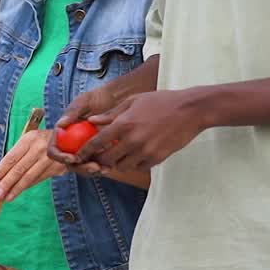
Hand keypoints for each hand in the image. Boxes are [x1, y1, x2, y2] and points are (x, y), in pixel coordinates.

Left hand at [0, 130, 66, 200]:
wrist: (70, 140)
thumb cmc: (43, 140)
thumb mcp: (30, 140)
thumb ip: (18, 153)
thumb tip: (3, 172)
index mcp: (29, 139)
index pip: (11, 157)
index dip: (1, 171)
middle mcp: (38, 148)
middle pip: (19, 169)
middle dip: (7, 183)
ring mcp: (49, 159)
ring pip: (29, 177)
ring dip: (17, 189)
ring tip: (7, 197)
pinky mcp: (57, 168)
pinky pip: (38, 179)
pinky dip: (28, 186)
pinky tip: (19, 192)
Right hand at [47, 85, 117, 175]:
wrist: (115, 101)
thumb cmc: (97, 98)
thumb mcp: (84, 101)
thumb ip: (72, 111)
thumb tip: (60, 124)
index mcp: (62, 134)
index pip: (54, 150)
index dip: (60, 157)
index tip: (73, 158)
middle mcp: (70, 145)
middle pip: (69, 163)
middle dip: (80, 167)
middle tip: (94, 167)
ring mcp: (83, 150)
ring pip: (82, 167)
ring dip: (91, 170)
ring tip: (104, 168)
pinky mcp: (96, 153)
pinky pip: (95, 165)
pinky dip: (101, 168)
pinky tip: (109, 167)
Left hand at [73, 89, 208, 177]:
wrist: (191, 110)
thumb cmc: (161, 102)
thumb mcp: (133, 101)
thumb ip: (111, 114)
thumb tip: (92, 120)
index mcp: (124, 124)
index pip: (97, 143)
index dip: (84, 151)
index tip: (78, 155)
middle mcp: (132, 140)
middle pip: (106, 159)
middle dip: (99, 160)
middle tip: (98, 157)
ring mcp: (146, 151)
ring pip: (122, 167)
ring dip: (117, 163)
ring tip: (117, 155)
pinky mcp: (158, 158)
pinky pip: (138, 167)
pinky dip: (133, 164)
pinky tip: (134, 155)